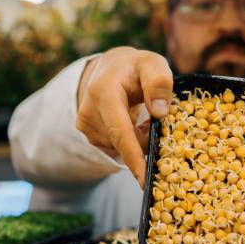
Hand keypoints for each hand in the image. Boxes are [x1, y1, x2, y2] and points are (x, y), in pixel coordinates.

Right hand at [76, 47, 172, 186]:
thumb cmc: (136, 68)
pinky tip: (131, 122)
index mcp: (103, 92)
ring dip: (137, 139)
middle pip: (121, 142)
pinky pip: (113, 145)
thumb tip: (160, 113)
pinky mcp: (86, 133)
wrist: (110, 68)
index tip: (143, 179)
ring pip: (118, 146)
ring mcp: (84, 124)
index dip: (133, 156)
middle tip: (158, 125)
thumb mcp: (153, 64)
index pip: (119, 131)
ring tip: (142, 117)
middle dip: (144, 143)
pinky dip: (128, 140)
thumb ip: (159, 83)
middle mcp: (88, 110)